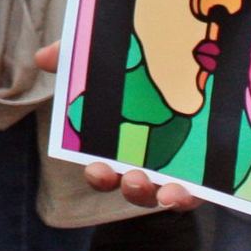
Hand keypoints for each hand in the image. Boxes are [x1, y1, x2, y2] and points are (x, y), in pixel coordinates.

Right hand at [34, 43, 202, 212]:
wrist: (190, 52)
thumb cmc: (139, 63)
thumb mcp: (107, 54)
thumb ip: (75, 55)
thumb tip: (43, 57)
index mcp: (118, 145)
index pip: (104, 170)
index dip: (99, 175)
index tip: (97, 169)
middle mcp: (146, 162)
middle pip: (136, 187)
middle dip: (133, 189)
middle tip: (133, 179)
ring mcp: (178, 168)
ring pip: (167, 194)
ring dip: (164, 198)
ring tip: (167, 192)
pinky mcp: (207, 169)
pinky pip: (201, 190)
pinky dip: (193, 194)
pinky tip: (190, 189)